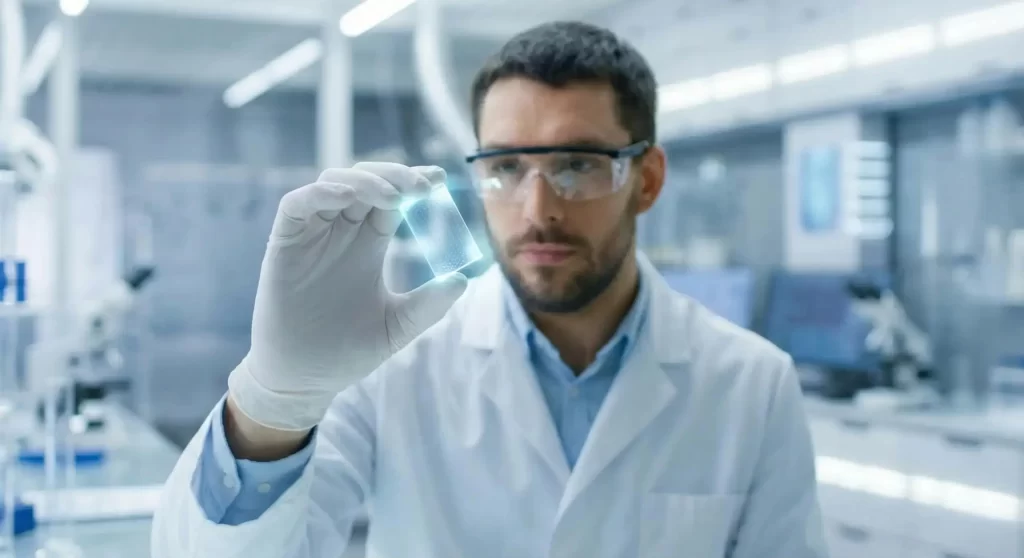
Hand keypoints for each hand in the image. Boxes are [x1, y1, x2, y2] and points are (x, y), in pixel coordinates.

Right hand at [228, 162, 467, 430]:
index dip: (413, 182)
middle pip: (367, 181)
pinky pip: (297, 204)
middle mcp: (342, 232)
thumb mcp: (398, 326)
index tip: (440, 179)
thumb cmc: (348, 352)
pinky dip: (322, 193)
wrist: (305, 380)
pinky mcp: (285, 243)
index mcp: (370, 243)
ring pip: (334, 183)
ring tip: (393, 196)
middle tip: (421, 186)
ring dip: (365, 180)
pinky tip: (348, 198)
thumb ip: (429, 304)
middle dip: (395, 175)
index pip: (393, 198)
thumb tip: (464, 279)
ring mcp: (312, 235)